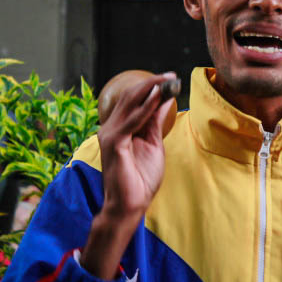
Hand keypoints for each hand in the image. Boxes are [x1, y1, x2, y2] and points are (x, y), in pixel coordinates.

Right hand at [81, 72, 176, 278]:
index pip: (133, 99)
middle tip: (171, 76)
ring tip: (167, 81)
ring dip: (151, 89)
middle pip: (130, 96)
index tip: (170, 79)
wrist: (129, 206)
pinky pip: (131, 120)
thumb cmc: (139, 179)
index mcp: (118, 127)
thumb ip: (155, 121)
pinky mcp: (113, 144)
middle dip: (152, 83)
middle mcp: (110, 128)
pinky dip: (145, 106)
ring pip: (130, 103)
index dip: (151, 86)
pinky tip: (158, 96)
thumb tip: (164, 99)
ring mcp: (109, 135)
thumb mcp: (153, 143)